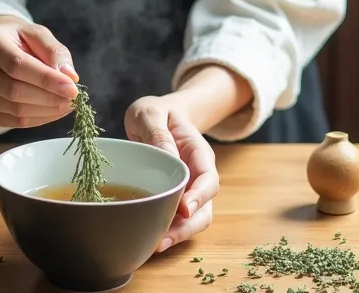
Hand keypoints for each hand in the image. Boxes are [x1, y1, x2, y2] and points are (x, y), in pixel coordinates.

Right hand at [0, 14, 78, 127]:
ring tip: (67, 104)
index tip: (73, 88)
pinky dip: (38, 119)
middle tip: (74, 98)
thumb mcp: (36, 33)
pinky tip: (54, 111)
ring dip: (47, 110)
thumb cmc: (17, 39)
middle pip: (14, 91)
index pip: (17, 66)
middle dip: (49, 97)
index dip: (46, 79)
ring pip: (15, 110)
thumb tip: (69, 76)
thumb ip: (54, 51)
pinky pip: (13, 122)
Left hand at [124, 96, 218, 252]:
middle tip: (163, 239)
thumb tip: (169, 157)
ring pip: (193, 220)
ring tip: (155, 245)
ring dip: (178, 235)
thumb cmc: (156, 113)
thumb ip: (158, 133)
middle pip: (205, 208)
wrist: (158, 115)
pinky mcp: (175, 198)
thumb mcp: (151, 112)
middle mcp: (198, 175)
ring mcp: (189, 189)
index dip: (200, 195)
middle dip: (187, 227)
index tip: (185, 208)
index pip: (208, 177)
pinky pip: (177, 220)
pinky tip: (150, 239)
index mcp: (197, 151)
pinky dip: (168, 231)